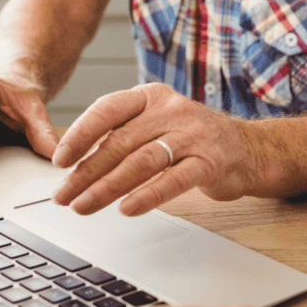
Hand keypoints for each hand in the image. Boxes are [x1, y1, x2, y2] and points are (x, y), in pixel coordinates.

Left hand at [51, 83, 266, 215]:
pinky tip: (127, 209)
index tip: (59, 160)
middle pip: (121, 141)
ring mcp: (193, 135)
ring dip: (108, 187)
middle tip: (64, 195)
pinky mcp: (209, 161)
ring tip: (84, 206)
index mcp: (153, 96)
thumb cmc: (193, 139)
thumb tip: (74, 162)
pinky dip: (147, 195)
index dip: (80, 134)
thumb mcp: (157, 123)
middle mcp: (172, 110)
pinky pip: (173, 180)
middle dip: (86, 171)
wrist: (248, 148)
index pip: (108, 109)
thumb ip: (124, 134)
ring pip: (142, 161)